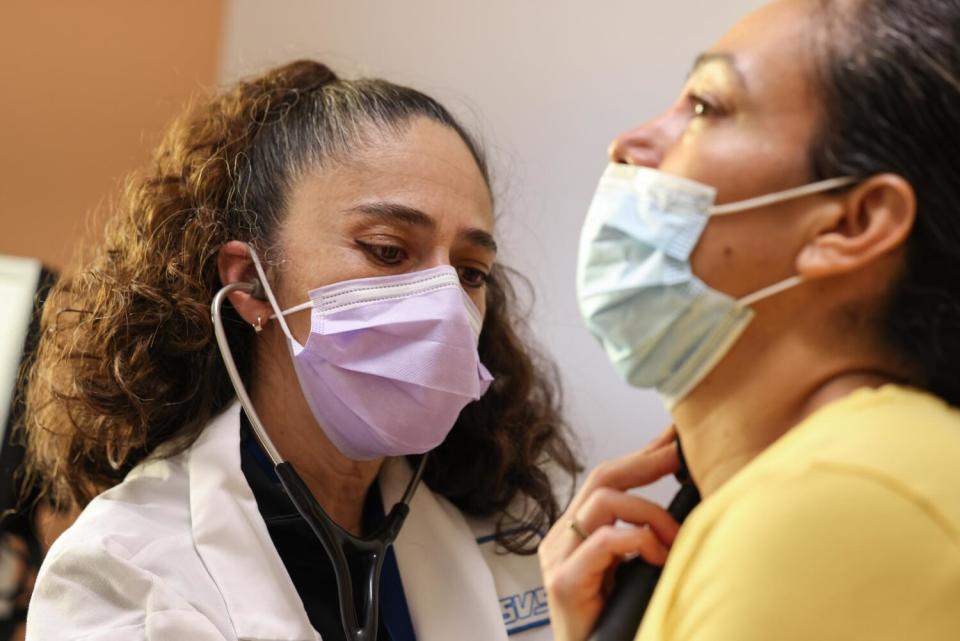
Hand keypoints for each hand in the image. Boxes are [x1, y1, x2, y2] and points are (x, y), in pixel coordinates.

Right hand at [539, 428, 680, 640]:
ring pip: (605, 502)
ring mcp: (558, 558)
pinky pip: (605, 541)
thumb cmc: (611, 621)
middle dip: (646, 461)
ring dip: (651, 514)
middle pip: (602, 478)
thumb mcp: (629, 570)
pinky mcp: (565, 582)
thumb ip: (641, 538)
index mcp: (576, 531)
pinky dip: (640, 541)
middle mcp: (561, 538)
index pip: (607, 478)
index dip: (641, 454)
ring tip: (676, 539)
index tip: (673, 438)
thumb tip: (683, 508)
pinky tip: (659, 557)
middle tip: (680, 456)